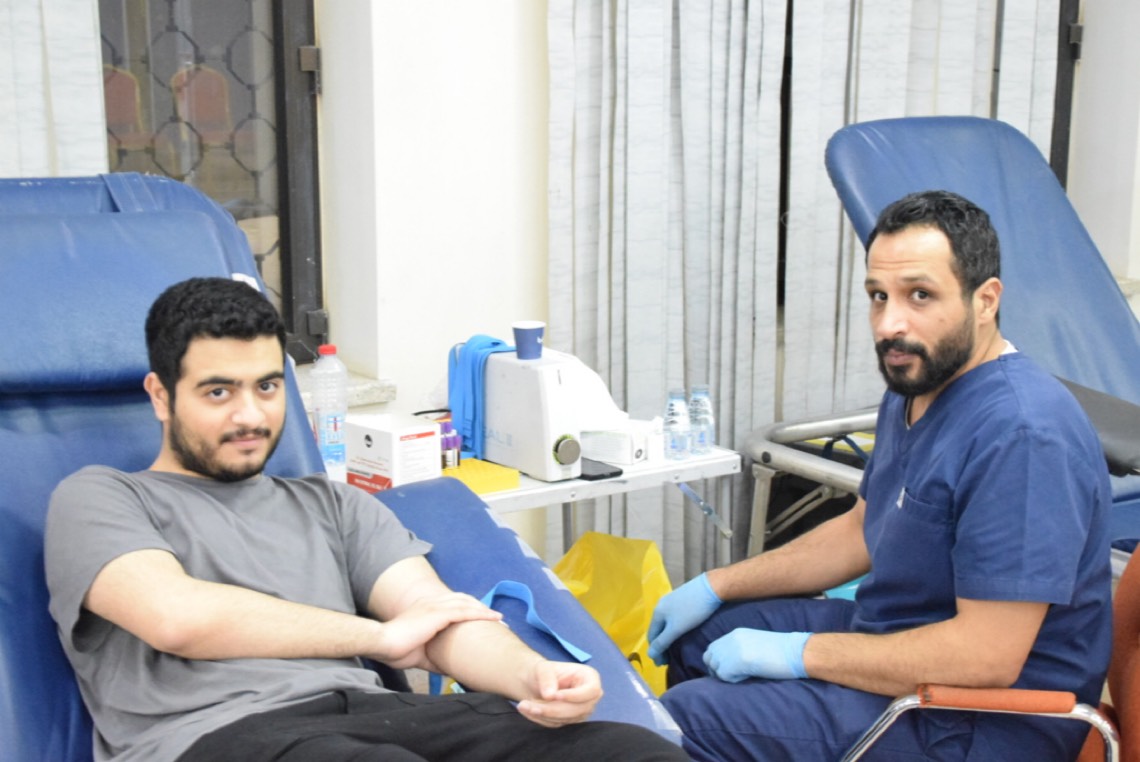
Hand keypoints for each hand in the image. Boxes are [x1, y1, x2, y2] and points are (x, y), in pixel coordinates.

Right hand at [372, 592, 502, 669]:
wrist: (383, 643)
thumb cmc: (396, 650)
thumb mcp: (422, 654)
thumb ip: (437, 657)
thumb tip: (451, 668)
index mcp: (426, 609)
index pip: (454, 604)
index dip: (470, 609)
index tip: (484, 618)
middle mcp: (432, 603)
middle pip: (464, 600)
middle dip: (481, 608)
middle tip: (497, 618)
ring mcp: (435, 606)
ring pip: (468, 604)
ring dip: (485, 610)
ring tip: (500, 619)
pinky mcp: (438, 614)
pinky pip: (465, 611)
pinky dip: (481, 613)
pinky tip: (494, 617)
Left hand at [515, 660, 602, 727]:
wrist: (536, 683)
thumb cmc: (544, 672)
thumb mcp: (543, 668)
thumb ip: (547, 679)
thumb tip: (550, 695)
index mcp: (589, 678)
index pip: (591, 690)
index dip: (575, 696)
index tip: (555, 696)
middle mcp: (590, 697)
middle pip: (578, 709)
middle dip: (553, 709)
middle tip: (530, 704)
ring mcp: (582, 711)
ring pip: (566, 719)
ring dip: (544, 714)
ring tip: (523, 705)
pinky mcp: (571, 721)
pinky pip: (557, 724)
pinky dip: (541, 719)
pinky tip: (529, 710)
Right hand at [647, 572, 721, 664]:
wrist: (711, 587)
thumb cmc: (693, 610)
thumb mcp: (677, 628)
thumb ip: (663, 641)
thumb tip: (649, 654)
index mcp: (657, 612)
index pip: (651, 636)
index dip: (655, 651)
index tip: (662, 664)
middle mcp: (661, 605)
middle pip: (657, 629)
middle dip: (660, 645)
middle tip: (667, 660)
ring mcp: (671, 601)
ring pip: (665, 623)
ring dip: (667, 637)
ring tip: (674, 649)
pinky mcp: (681, 599)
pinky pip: (673, 618)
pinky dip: (673, 629)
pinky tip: (680, 633)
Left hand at [703, 628, 811, 682]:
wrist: (797, 651)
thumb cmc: (782, 652)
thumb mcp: (756, 644)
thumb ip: (740, 649)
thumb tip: (729, 664)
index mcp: (736, 633)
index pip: (713, 647)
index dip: (716, 661)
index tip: (727, 670)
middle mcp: (731, 639)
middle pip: (708, 657)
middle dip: (716, 669)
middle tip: (732, 677)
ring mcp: (733, 649)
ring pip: (715, 667)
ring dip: (725, 675)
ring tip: (743, 675)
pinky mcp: (737, 661)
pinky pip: (724, 677)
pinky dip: (733, 680)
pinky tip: (748, 677)